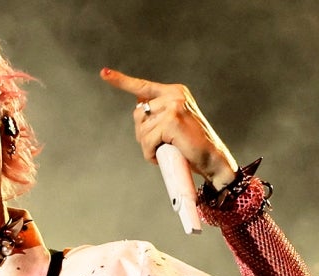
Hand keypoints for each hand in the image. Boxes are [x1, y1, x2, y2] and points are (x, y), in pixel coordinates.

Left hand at [100, 68, 237, 188]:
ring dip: (148, 147)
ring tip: (166, 151)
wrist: (214, 160)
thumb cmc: (193, 147)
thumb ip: (159, 115)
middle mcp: (174, 94)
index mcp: (175, 92)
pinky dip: (151, 154)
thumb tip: (139, 111)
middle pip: (138, 114)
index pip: (143, 86)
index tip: (104, 73)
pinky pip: (147, 141)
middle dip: (143, 134)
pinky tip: (164, 155)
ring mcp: (173, 105)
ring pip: (142, 130)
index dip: (122, 81)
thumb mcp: (175, 124)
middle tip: (159, 145)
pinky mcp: (172, 120)